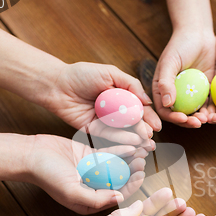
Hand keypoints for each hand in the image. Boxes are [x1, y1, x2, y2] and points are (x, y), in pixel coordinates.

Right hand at [25, 134, 146, 213]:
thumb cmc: (48, 176)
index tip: (140, 176)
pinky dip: (119, 150)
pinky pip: (108, 153)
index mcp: (90, 201)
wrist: (30, 154)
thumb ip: (96, 198)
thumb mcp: (72, 192)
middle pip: (119, 180)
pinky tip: (131, 146)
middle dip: (132, 172)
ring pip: (116, 165)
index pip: (116, 195)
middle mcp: (94, 187)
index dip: (130, 187)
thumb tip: (121, 199)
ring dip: (128, 160)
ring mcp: (92, 171)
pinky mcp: (89, 156)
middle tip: (142, 163)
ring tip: (141, 152)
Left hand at [41, 62, 159, 146]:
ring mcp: (105, 121)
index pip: (139, 108)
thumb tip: (148, 100)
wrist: (57, 84)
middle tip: (151, 136)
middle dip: (144, 129)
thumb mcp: (110, 73)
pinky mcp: (94, 131)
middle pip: (134, 122)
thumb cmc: (82, 74)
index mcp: (121, 96)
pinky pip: (110, 136)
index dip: (149, 117)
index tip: (157, 126)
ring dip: (136, 137)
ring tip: (146, 142)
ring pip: (124, 131)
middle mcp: (115, 110)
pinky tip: (132, 142)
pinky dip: (121, 139)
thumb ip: (131, 84)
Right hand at [153, 30, 215, 127]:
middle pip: (179, 115)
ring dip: (199, 118)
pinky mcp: (204, 91)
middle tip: (197, 123)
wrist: (199, 34)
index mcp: (162, 89)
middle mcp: (175, 94)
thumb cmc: (180, 45)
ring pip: (193, 112)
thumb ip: (165, 82)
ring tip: (207, 119)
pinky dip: (210, 110)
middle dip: (188, 122)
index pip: (164, 110)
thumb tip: (166, 103)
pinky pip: (206, 104)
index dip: (172, 117)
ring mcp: (190, 94)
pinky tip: (215, 113)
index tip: (183, 118)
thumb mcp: (170, 62)